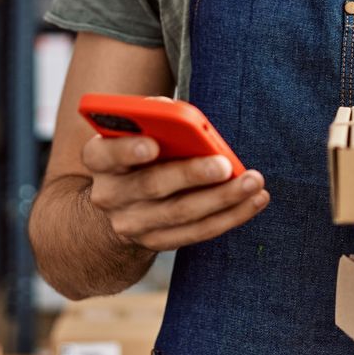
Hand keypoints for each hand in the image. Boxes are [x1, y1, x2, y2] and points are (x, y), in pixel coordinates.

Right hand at [81, 133, 268, 251]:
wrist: (117, 207)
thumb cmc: (136, 156)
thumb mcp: (131, 134)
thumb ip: (151, 119)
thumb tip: (176, 112)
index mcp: (100, 160)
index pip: (105, 153)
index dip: (127, 149)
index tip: (152, 144)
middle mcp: (110, 195)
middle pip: (152, 185)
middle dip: (191, 174)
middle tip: (224, 164)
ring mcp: (132, 223)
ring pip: (181, 213)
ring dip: (222, 198)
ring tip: (252, 183)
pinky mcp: (157, 242)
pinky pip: (198, 232)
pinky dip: (230, 216)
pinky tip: (253, 200)